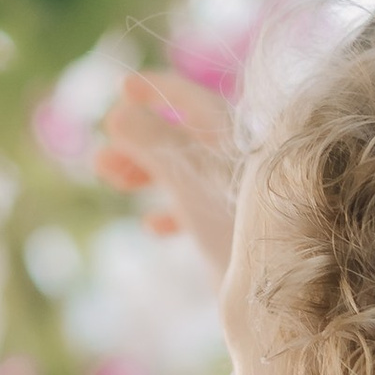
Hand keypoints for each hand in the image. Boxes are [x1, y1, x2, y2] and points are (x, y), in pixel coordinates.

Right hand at [92, 70, 238, 274]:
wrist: (274, 286)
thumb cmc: (235, 221)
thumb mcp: (185, 175)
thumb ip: (150, 141)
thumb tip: (116, 114)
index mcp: (230, 134)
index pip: (189, 98)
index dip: (155, 89)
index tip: (122, 87)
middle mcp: (236, 159)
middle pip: (180, 136)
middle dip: (137, 143)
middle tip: (100, 159)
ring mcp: (236, 195)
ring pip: (184, 171)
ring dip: (145, 172)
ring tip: (112, 181)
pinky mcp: (236, 229)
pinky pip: (196, 208)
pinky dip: (170, 209)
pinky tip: (152, 225)